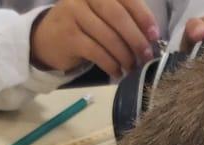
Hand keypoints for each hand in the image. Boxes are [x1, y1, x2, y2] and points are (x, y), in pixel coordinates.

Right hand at [29, 0, 158, 76]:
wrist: (48, 39)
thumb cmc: (85, 29)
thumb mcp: (104, 18)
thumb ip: (125, 20)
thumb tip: (153, 38)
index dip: (143, 17)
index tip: (155, 35)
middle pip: (117, 17)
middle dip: (136, 39)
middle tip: (146, 56)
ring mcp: (73, 13)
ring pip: (108, 36)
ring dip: (125, 56)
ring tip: (131, 68)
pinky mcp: (68, 34)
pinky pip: (97, 52)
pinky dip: (111, 65)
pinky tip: (117, 72)